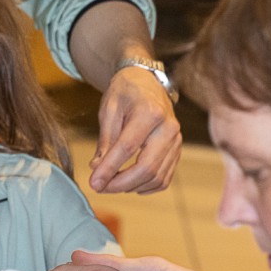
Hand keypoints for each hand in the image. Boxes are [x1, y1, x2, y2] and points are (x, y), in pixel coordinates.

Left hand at [87, 65, 181, 193]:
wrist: (147, 83)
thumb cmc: (125, 93)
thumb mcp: (109, 110)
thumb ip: (105, 140)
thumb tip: (97, 168)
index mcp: (149, 112)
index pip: (128, 148)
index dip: (110, 169)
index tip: (94, 182)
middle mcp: (168, 127)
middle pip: (147, 167)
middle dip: (121, 183)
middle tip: (100, 187)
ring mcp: (176, 140)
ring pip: (157, 177)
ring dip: (132, 186)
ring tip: (111, 184)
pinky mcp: (177, 150)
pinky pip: (164, 178)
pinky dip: (146, 187)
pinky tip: (130, 183)